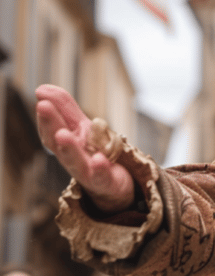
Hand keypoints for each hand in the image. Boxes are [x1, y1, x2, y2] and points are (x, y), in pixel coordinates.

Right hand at [36, 84, 134, 212]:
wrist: (113, 187)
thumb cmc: (92, 153)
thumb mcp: (81, 128)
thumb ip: (65, 109)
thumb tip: (41, 88)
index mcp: (67, 144)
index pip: (52, 131)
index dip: (46, 117)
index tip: (42, 99)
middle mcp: (73, 159)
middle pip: (60, 143)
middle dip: (51, 125)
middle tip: (43, 106)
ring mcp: (88, 173)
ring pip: (77, 162)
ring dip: (69, 149)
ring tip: (63, 134)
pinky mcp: (106, 182)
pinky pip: (102, 176)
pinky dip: (99, 169)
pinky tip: (99, 159)